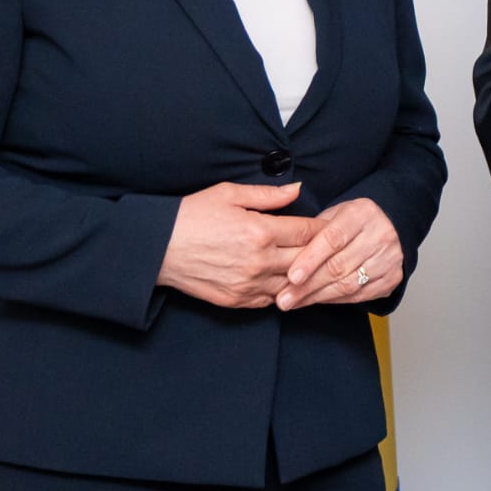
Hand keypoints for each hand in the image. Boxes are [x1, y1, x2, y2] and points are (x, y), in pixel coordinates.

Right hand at [158, 181, 314, 308]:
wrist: (159, 248)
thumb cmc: (192, 215)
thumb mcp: (229, 194)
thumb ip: (268, 194)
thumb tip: (298, 189)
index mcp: (260, 231)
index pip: (307, 232)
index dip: (322, 228)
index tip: (330, 225)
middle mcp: (259, 261)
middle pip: (306, 260)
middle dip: (319, 252)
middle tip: (328, 246)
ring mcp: (248, 284)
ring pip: (292, 284)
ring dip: (303, 275)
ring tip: (311, 265)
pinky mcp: (237, 301)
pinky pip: (271, 300)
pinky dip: (282, 291)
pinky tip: (285, 281)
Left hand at [275, 198, 402, 310]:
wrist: (392, 227)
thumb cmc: (354, 222)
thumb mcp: (334, 214)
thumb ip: (313, 231)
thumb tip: (284, 255)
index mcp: (362, 213)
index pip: (333, 239)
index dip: (310, 259)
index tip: (291, 276)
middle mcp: (380, 235)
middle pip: (339, 265)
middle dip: (308, 285)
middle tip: (284, 298)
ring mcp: (389, 258)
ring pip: (349, 284)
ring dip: (318, 296)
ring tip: (294, 302)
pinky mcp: (393, 278)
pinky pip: (360, 295)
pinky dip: (335, 300)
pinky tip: (317, 300)